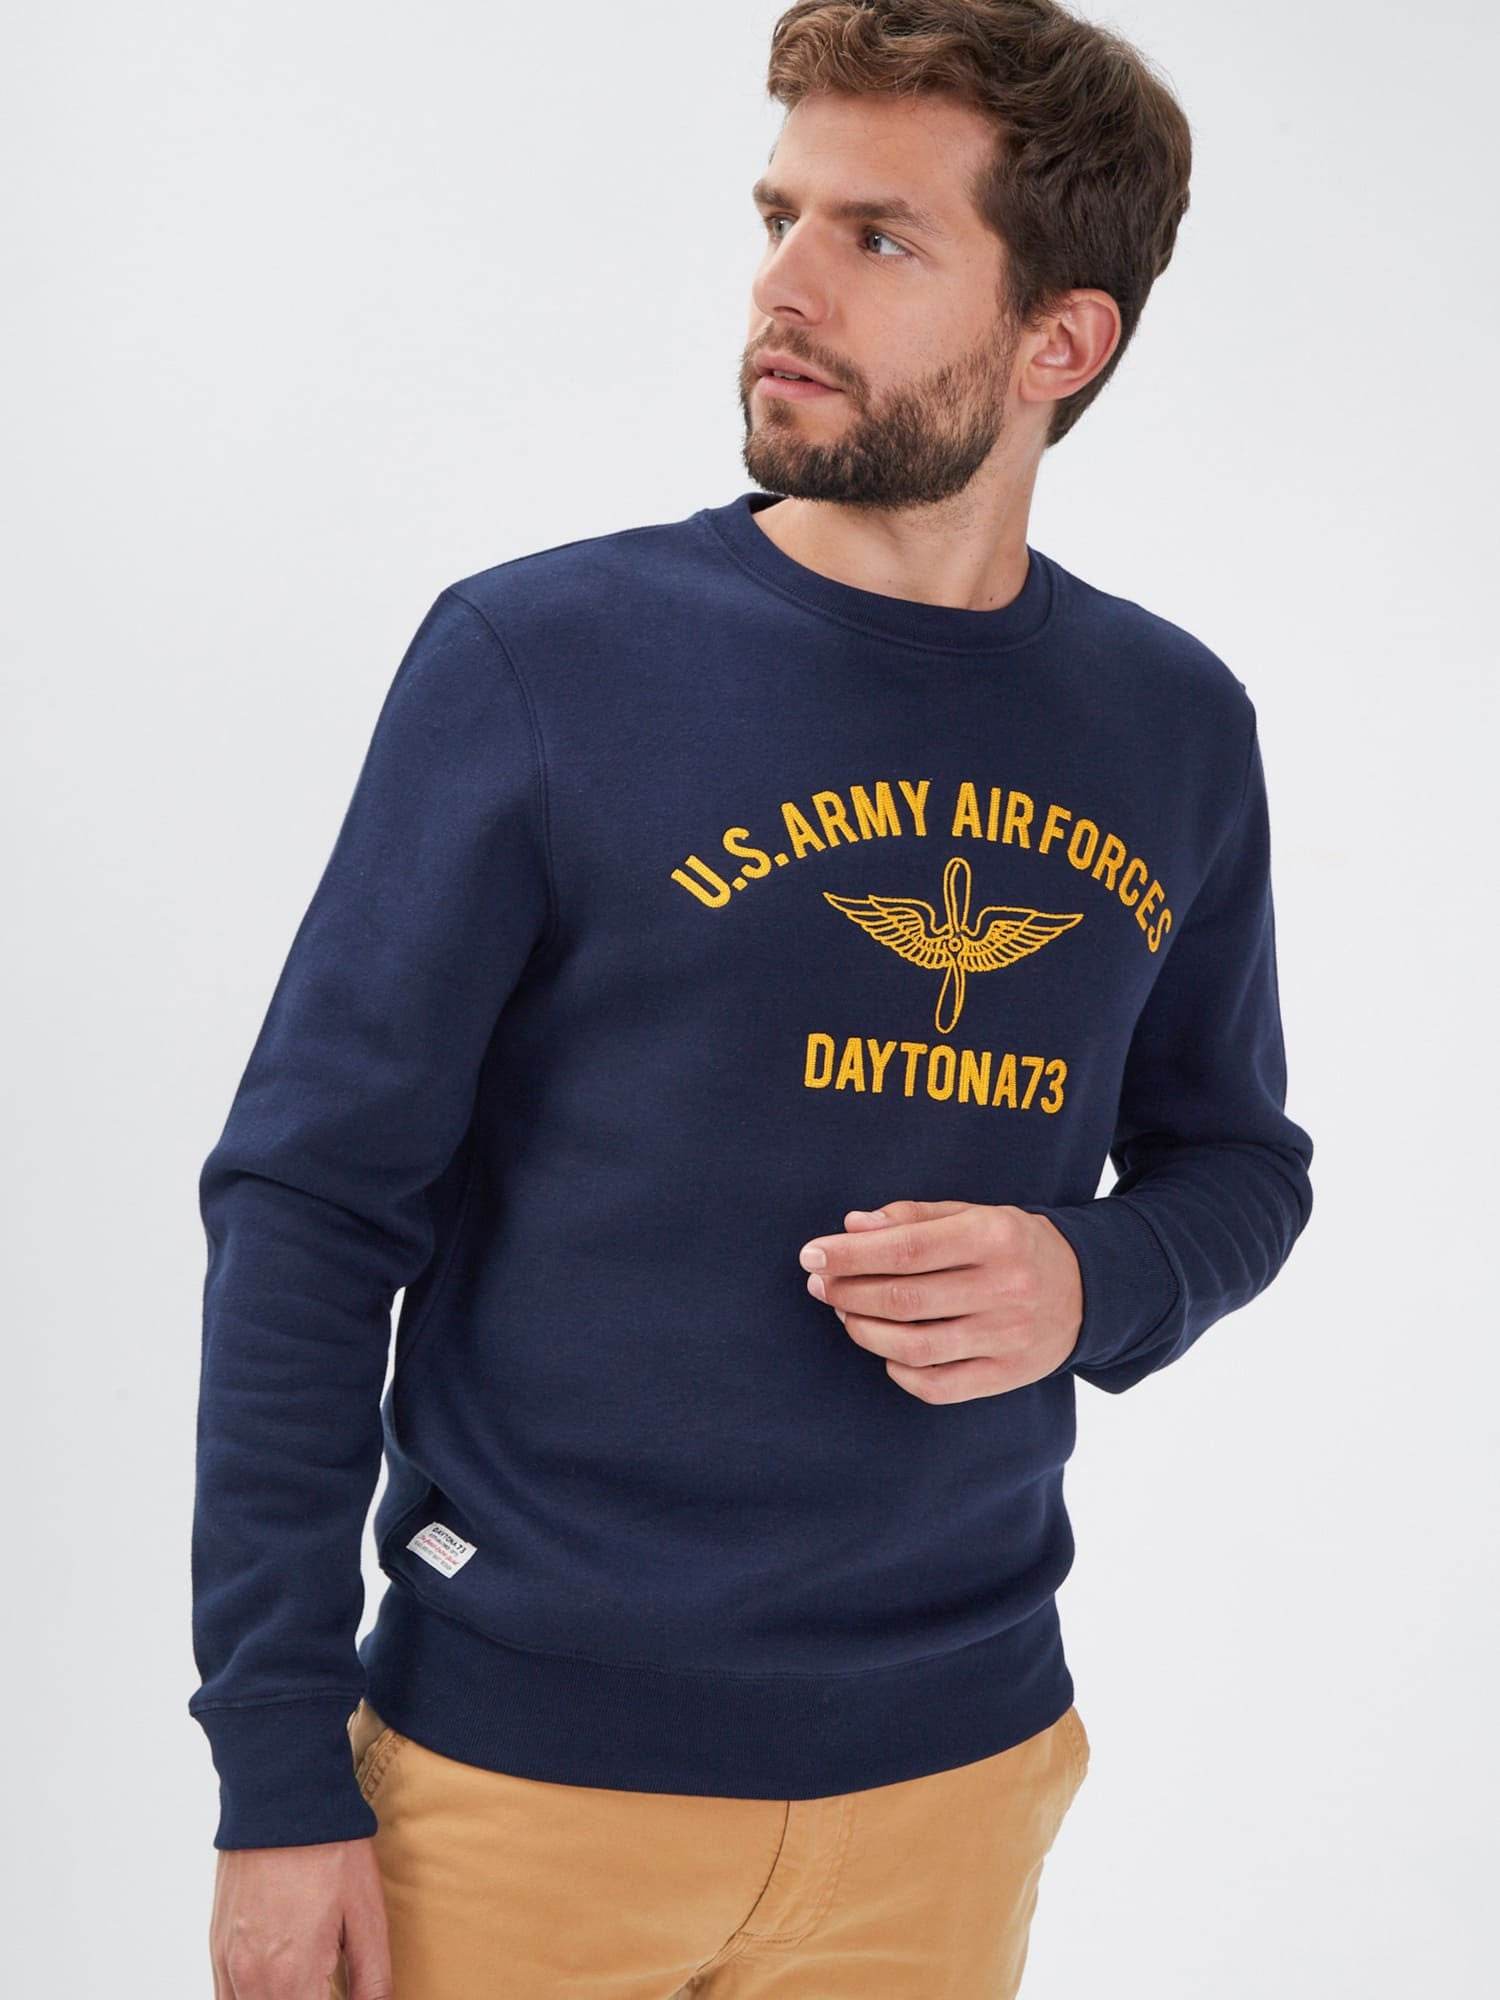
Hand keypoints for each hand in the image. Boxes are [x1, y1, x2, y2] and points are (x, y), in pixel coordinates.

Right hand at [208, 1837, 389, 1997]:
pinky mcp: (217, 1947)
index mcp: (292, 1977)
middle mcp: (251, 1981)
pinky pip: (225, 1999)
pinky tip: (282, 1984)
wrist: (281, 1796)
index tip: (341, 1991)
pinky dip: (252, 1999)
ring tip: (308, 1983)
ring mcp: (228, 1965)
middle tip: (328, 1984)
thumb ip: (372, 1980)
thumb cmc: (330, 1849)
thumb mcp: (368, 1913)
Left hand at [797, 1198, 1081, 1400]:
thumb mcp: (974, 1213)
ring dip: (864, 1330)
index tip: (812, 1254)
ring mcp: (1008, 1338)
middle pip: (904, 1299)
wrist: (1086, 1289)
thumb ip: (913, 1217)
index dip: (850, 1255)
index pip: (906, 1249)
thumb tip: (851, 1226)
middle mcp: (1005, 1289)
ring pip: (914, 1346)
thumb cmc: (1013, 1244)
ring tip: (845, 1312)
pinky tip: (885, 1349)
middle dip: (848, 1291)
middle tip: (820, 1283)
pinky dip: (899, 1370)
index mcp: (995, 1237)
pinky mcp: (1007, 1376)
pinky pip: (937, 1386)